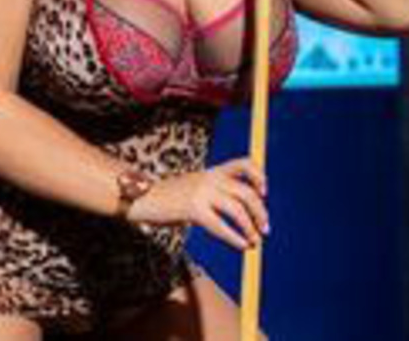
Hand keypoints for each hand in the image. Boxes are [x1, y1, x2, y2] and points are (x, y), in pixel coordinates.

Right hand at [126, 157, 269, 250]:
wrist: (143, 197)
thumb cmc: (168, 196)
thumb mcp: (194, 186)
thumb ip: (214, 191)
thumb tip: (240, 212)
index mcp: (212, 172)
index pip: (243, 164)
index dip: (258, 176)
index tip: (264, 191)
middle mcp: (210, 179)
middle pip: (247, 192)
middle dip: (261, 212)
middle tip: (265, 229)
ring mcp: (202, 193)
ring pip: (238, 209)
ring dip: (251, 227)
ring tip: (256, 241)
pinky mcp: (193, 210)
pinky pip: (221, 226)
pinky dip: (236, 238)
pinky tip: (242, 246)